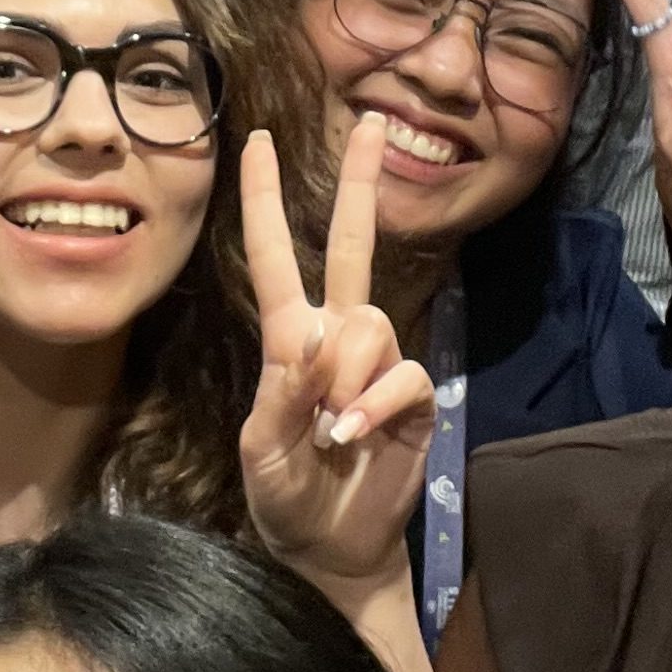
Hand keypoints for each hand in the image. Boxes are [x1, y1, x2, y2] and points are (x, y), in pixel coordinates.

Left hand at [239, 117, 437, 593]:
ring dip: (346, 378)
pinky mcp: (414, 399)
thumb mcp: (261, 453)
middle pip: (355, 246)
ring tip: (330, 432)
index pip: (276, 259)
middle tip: (374, 122)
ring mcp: (378, 366)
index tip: (257, 142)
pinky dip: (374, 404)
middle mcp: (337, 340)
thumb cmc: (284, 498)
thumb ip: (280, 398)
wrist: (330, 549)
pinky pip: (402, 376)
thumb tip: (309, 340)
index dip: (266, 202)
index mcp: (288, 341)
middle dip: (363, 185)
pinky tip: (353, 438)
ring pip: (369, 328)